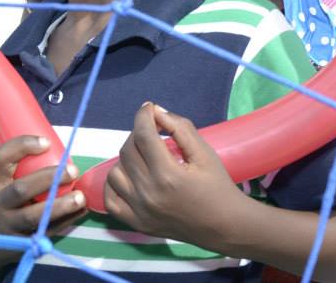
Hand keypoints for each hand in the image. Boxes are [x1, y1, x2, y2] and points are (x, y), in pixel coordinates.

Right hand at [0, 135, 86, 270]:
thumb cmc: (0, 204)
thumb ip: (19, 169)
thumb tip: (55, 146)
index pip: (0, 158)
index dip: (22, 146)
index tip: (46, 142)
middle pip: (21, 189)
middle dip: (49, 178)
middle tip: (73, 170)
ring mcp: (8, 225)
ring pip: (34, 216)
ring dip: (60, 205)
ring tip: (80, 197)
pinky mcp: (22, 243)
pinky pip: (46, 231)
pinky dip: (66, 221)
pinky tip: (81, 210)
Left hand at [103, 103, 243, 245]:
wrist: (224, 226)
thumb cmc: (217, 186)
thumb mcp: (205, 152)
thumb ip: (180, 127)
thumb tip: (156, 111)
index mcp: (168, 175)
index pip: (143, 135)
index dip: (143, 116)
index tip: (148, 108)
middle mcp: (149, 193)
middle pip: (128, 151)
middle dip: (137, 133)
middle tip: (151, 132)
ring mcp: (140, 211)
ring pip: (115, 172)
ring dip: (127, 158)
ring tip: (144, 156)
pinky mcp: (137, 224)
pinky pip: (111, 200)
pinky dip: (115, 185)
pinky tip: (129, 177)